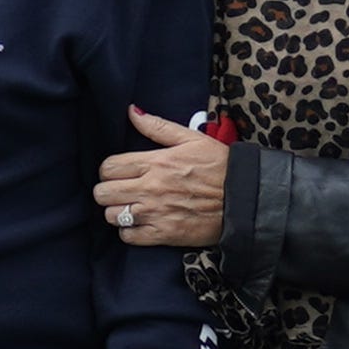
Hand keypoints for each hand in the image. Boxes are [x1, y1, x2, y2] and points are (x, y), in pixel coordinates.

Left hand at [96, 105, 227, 254]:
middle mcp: (150, 188)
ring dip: (116, 212)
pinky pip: (128, 237)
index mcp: (155, 162)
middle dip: (107, 191)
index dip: (109, 170)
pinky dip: (129, 232)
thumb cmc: (219, 166)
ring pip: (112, 216)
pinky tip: (140, 225)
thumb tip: (132, 111)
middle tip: (120, 191)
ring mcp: (156, 213)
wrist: (245, 199)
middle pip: (103, 193)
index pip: (109, 167)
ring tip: (130, 208)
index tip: (118, 173)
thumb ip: (157, 126)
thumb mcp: (191, 139)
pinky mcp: (164, 234)